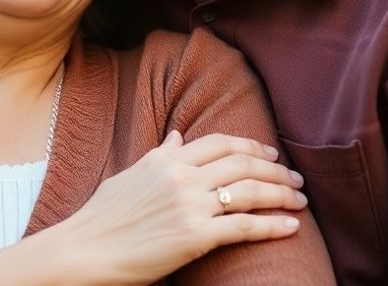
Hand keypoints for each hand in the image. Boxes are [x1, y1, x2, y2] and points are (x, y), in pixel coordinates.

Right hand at [47, 131, 306, 284]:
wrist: (86, 250)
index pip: (221, 142)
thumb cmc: (103, 217)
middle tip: (296, 178)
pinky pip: (245, 226)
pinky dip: (273, 224)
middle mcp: (182, 177)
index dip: (252, 145)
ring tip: (300, 200)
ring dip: (282, 194)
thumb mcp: (130, 175)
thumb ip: (159, 156)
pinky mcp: (196, 237)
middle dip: (276, 169)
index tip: (271, 153)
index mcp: (167, 160)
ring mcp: (190, 205)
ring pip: (250, 191)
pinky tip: (292, 225)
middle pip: (243, 163)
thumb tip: (179, 137)